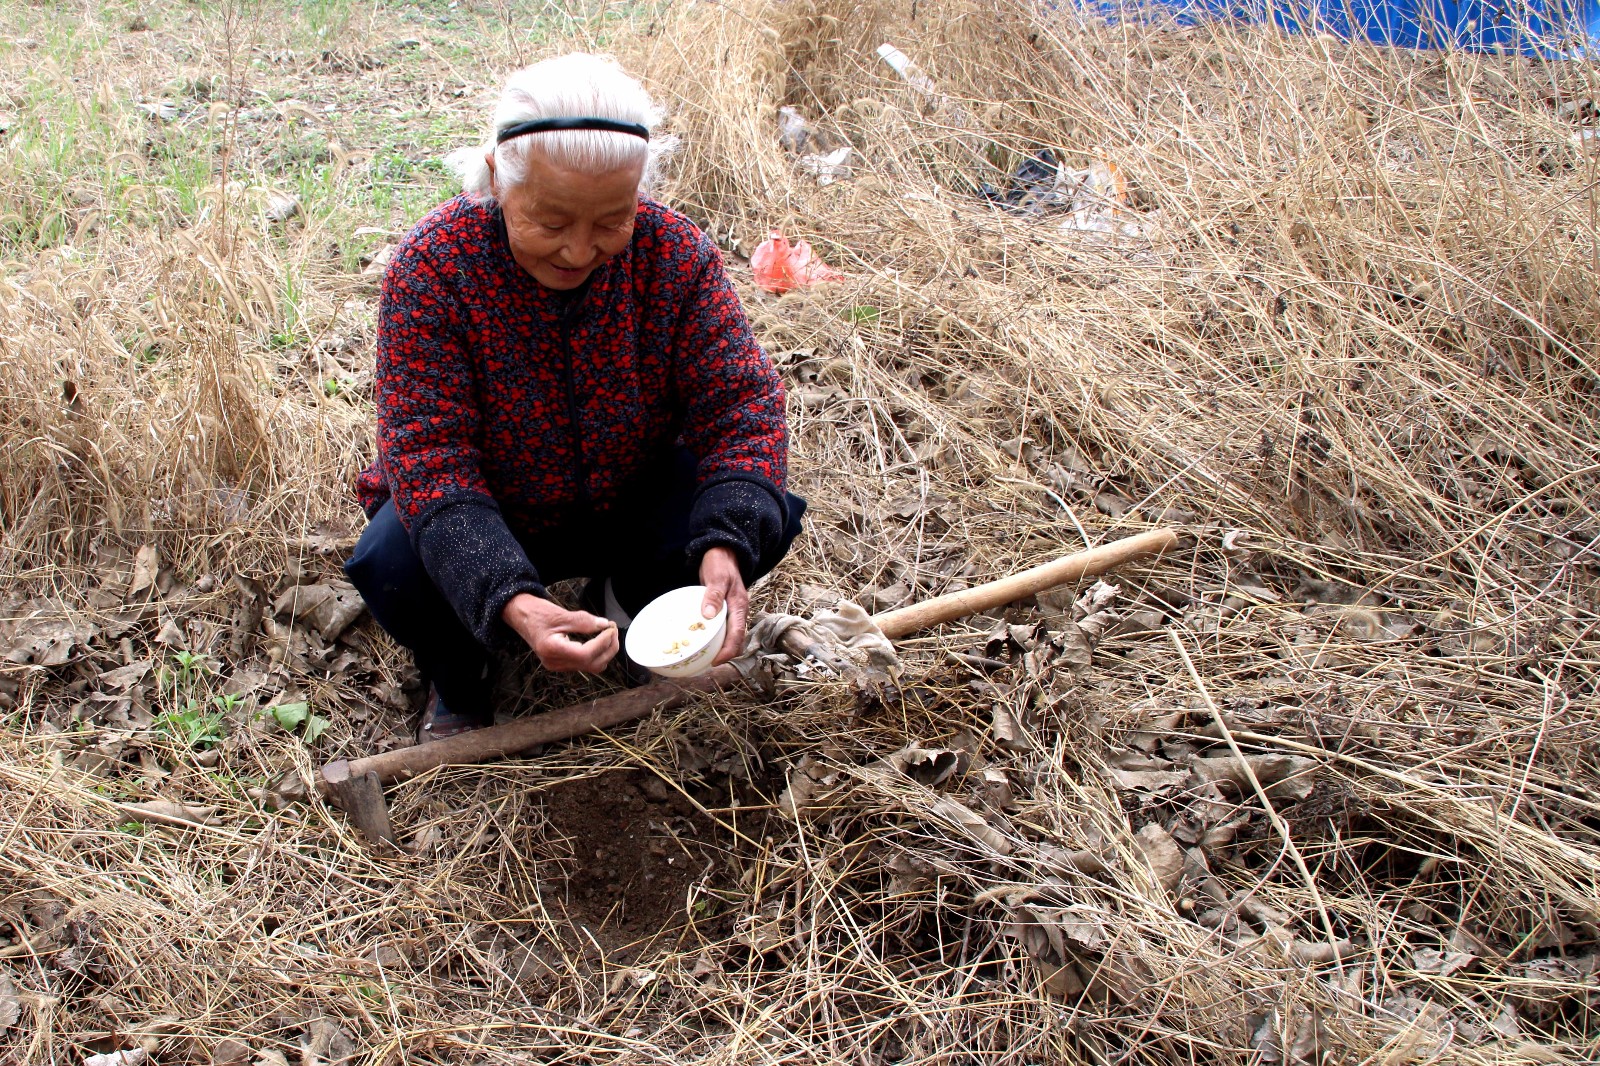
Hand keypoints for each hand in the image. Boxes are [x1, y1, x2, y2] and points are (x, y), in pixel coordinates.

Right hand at [502, 592, 618, 672]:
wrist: (520, 616)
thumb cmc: (536, 613)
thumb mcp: (560, 614)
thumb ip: (583, 621)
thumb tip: (604, 625)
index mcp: (552, 649)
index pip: (585, 654)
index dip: (602, 643)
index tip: (610, 629)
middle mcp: (555, 662)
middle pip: (592, 664)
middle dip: (608, 648)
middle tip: (613, 630)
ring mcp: (558, 665)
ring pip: (591, 667)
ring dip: (605, 652)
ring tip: (608, 634)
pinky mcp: (561, 663)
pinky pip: (584, 664)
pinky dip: (596, 653)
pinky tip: (599, 640)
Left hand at [699, 546, 747, 665]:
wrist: (723, 552)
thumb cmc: (720, 563)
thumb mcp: (717, 576)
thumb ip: (714, 594)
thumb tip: (709, 615)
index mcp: (739, 606)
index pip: (738, 634)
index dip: (728, 651)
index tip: (717, 662)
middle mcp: (738, 612)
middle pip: (735, 640)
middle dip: (725, 654)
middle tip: (707, 664)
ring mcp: (731, 612)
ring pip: (729, 635)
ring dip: (720, 647)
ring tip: (704, 657)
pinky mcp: (724, 610)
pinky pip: (722, 628)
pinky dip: (715, 637)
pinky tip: (702, 640)